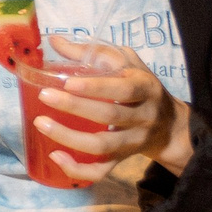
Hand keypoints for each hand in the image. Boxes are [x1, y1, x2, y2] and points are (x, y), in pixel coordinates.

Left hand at [28, 39, 186, 183]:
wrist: (170, 125)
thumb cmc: (141, 86)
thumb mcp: (127, 63)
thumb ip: (94, 52)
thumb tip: (54, 40)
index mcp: (145, 87)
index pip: (124, 88)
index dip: (96, 87)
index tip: (68, 82)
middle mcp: (143, 116)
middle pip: (109, 115)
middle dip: (75, 107)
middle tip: (45, 96)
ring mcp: (133, 141)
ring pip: (103, 146)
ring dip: (69, 137)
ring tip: (41, 123)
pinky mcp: (123, 160)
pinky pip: (101, 171)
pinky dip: (77, 169)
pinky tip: (55, 156)